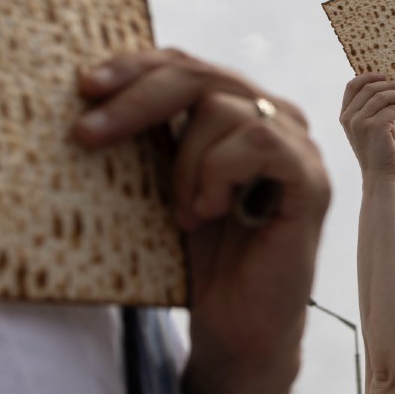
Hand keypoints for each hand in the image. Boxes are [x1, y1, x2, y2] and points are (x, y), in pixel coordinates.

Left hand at [72, 48, 329, 371]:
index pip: (188, 65)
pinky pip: (258, 142)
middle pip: (202, 75)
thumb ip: (155, 134)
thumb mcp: (164, 183)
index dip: (136, 66)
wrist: (236, 328)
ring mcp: (298, 147)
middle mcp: (276, 119)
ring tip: (183, 215)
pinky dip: (218, 174)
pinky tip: (208, 213)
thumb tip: (92, 85)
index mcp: (242, 112)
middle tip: (86, 135)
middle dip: (137, 100)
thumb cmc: (200, 261)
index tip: (83, 86)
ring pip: (224, 108)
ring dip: (185, 162)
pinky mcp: (311, 181)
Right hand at [340, 73, 394, 178]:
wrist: (380, 174)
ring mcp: (360, 122)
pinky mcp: (374, 127)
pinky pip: (392, 109)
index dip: (368, 76)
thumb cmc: (379, 149)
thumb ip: (374, 108)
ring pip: (382, 96)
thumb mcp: (371, 125)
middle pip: (370, 88)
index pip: (352, 86)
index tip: (384, 75)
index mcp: (345, 115)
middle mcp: (349, 117)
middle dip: (390, 84)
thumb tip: (391, 86)